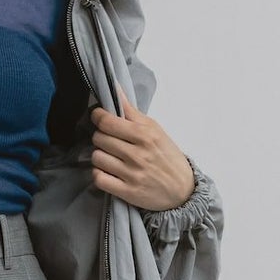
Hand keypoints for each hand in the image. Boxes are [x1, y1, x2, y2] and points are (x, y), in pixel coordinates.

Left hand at [89, 86, 194, 213]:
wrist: (182, 190)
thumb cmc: (167, 156)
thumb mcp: (154, 129)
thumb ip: (131, 111)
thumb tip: (114, 88)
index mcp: (144, 134)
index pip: (107, 121)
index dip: (98, 117)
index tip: (99, 118)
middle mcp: (137, 154)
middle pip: (99, 138)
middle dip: (101, 137)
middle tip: (109, 140)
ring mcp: (131, 174)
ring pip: (97, 158)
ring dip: (100, 156)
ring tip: (110, 157)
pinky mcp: (127, 192)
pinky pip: (99, 178)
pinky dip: (100, 174)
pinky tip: (109, 172)